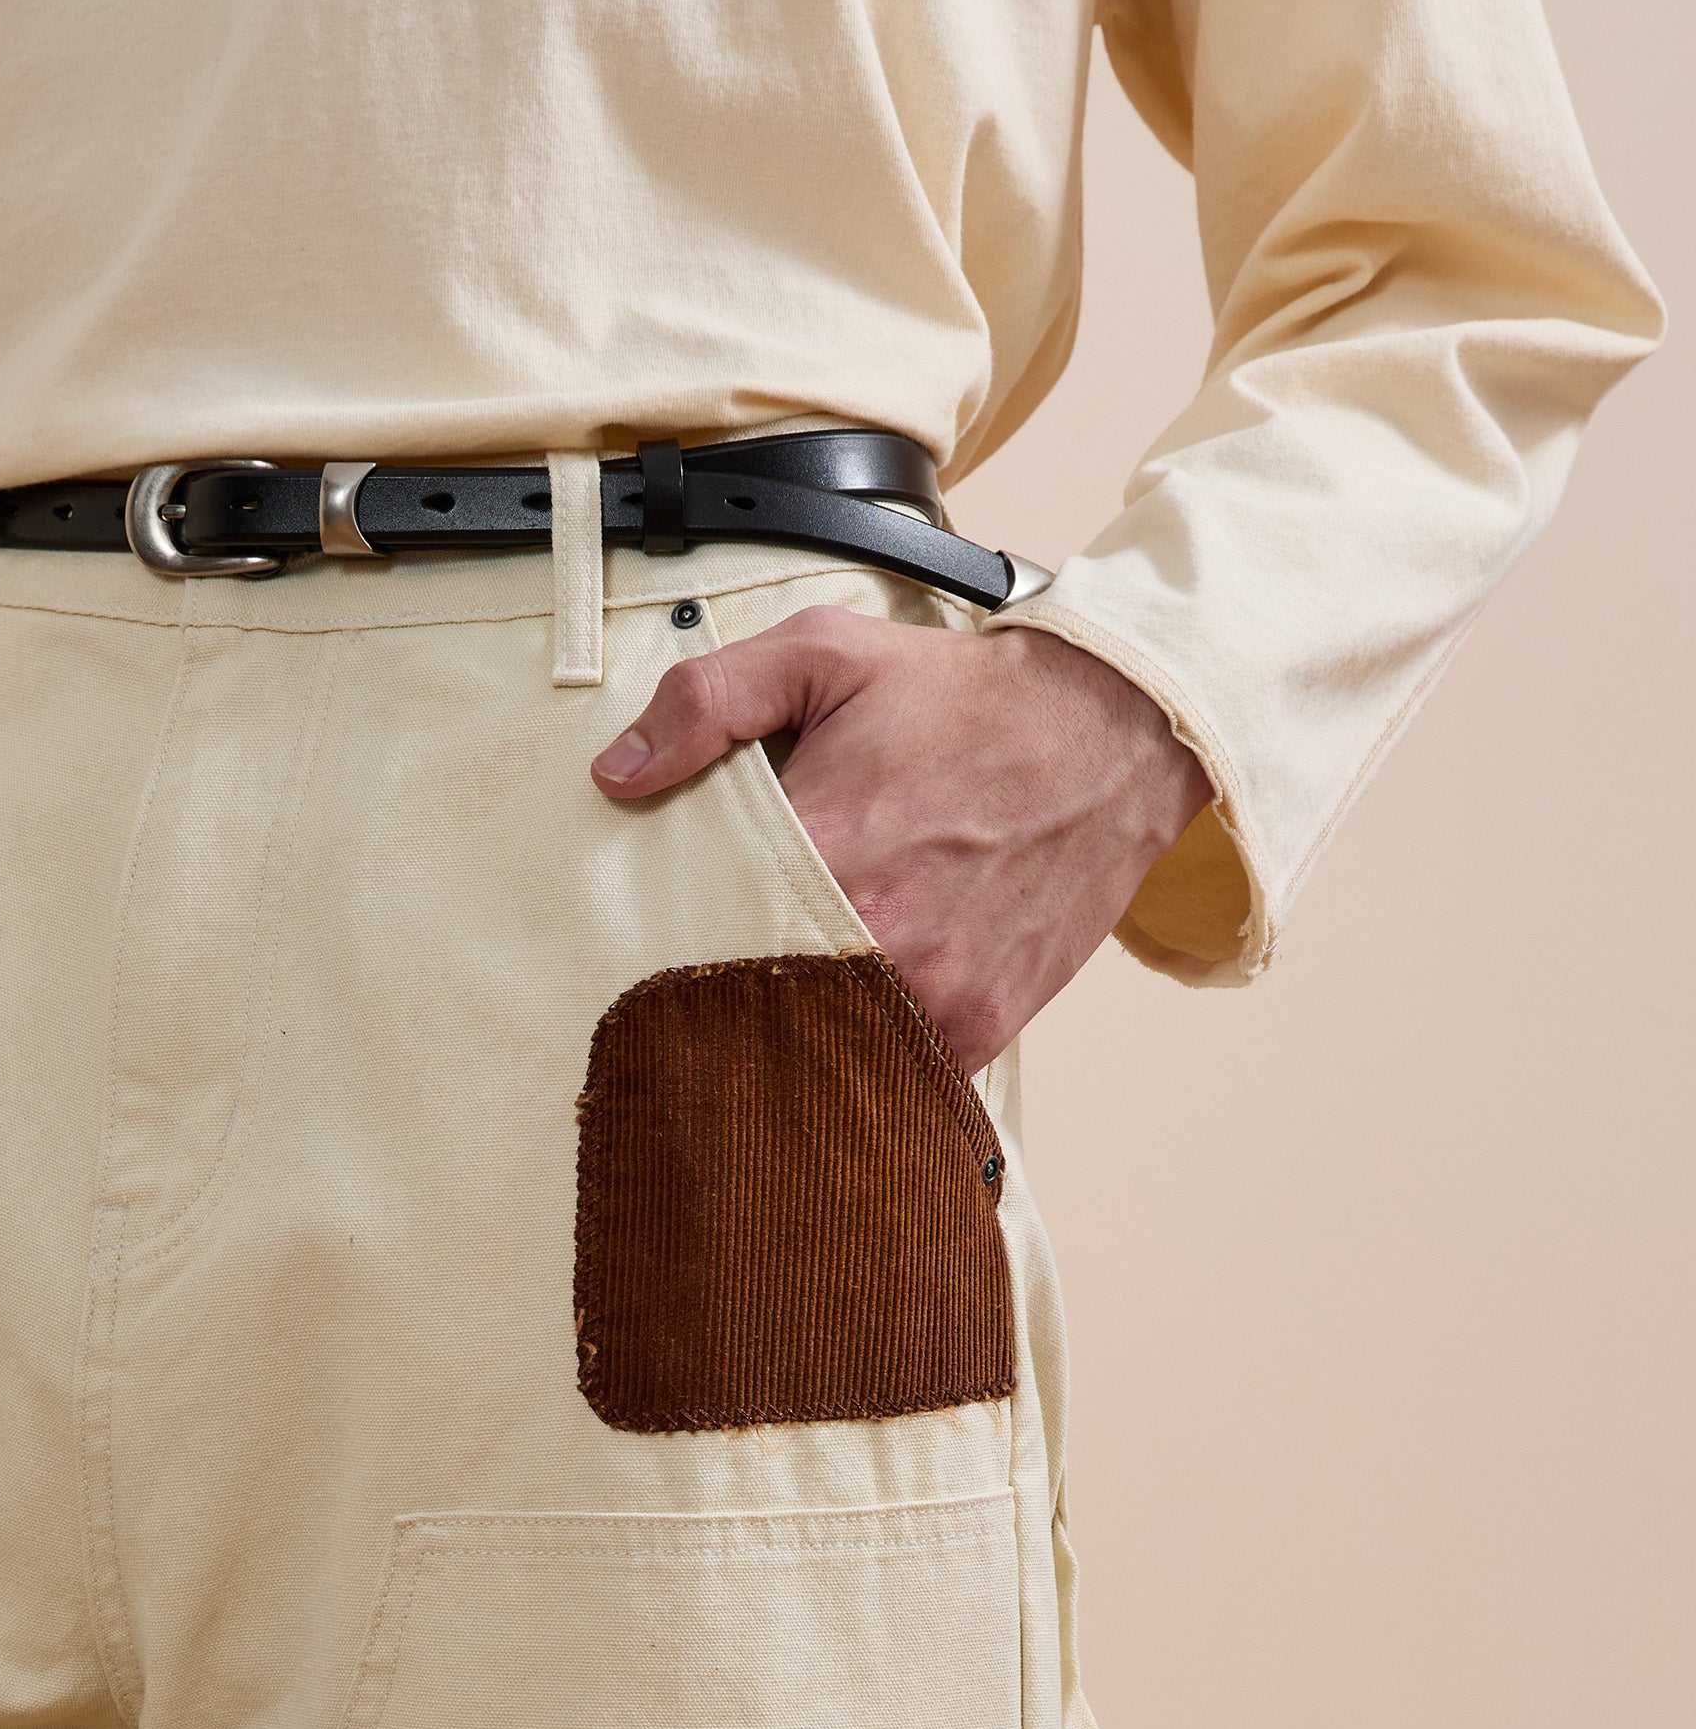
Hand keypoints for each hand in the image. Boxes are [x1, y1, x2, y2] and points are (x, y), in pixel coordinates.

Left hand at [591, 613, 1212, 1073]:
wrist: (1111, 734)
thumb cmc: (962, 699)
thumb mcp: (826, 655)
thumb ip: (709, 701)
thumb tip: (617, 774)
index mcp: (826, 850)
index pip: (700, 932)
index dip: (671, 940)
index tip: (653, 941)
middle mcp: (879, 938)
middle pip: (752, 1006)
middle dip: (723, 996)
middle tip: (708, 979)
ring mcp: (934, 995)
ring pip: (821, 1051)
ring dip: (792, 1032)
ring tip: (776, 1000)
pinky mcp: (978, 1029)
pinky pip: (892, 1072)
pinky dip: (864, 1054)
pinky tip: (847, 1017)